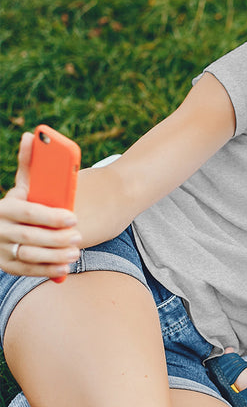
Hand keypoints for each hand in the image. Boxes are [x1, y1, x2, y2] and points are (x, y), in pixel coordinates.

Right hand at [0, 132, 80, 276]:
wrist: (5, 227)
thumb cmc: (24, 203)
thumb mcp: (25, 187)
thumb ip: (28, 164)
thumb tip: (32, 135)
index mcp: (4, 208)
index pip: (28, 213)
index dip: (50, 217)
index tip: (74, 217)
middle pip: (29, 236)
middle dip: (56, 238)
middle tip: (79, 236)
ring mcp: (1, 249)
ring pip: (29, 255)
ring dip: (54, 256)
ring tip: (76, 252)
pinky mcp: (8, 265)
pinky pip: (28, 271)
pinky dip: (47, 271)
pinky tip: (66, 268)